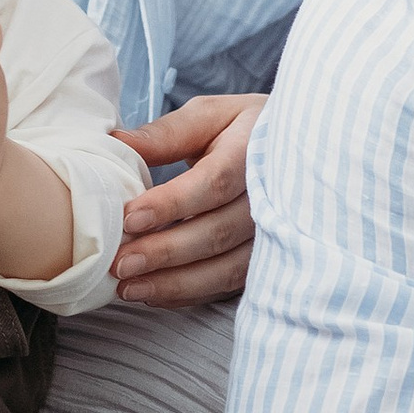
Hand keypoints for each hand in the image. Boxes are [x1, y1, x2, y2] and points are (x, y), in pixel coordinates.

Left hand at [116, 92, 265, 306]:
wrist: (297, 152)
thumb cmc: (242, 131)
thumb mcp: (210, 117)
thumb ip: (167, 134)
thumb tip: (116, 143)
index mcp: (254, 152)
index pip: (214, 183)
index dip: (172, 204)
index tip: (131, 217)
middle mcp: (271, 199)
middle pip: (217, 233)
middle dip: (165, 252)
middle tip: (119, 263)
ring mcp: (273, 235)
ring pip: (225, 268)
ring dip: (174, 283)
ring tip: (129, 288)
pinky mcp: (264, 261)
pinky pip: (227, 285)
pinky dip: (188, 294)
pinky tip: (153, 294)